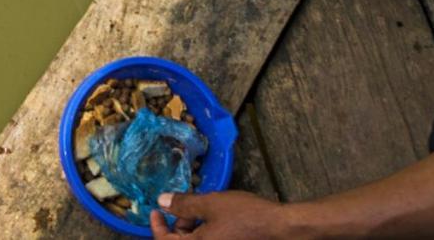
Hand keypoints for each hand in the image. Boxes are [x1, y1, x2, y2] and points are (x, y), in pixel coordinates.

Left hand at [149, 191, 294, 239]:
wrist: (278, 228)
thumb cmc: (245, 216)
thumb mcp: (210, 204)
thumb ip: (184, 204)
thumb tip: (161, 201)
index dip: (157, 227)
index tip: (155, 211)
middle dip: (178, 224)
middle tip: (186, 205)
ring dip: (192, 228)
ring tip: (203, 208)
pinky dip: (205, 232)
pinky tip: (214, 217)